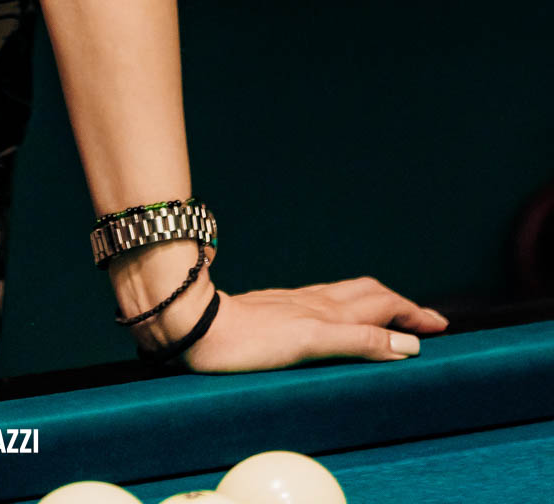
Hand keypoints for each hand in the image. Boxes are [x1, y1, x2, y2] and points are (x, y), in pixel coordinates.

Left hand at [183, 276, 448, 372]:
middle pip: (370, 294)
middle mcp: (317, 302)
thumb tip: (406, 345)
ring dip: (379, 302)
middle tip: (427, 321)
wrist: (199, 325)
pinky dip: (351, 307)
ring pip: (349, 295)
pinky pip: (328, 302)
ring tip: (395, 313)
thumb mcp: (311, 343)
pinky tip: (341, 314)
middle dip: (402, 305)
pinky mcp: (281, 309)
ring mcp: (298, 303)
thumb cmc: (249, 341)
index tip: (440, 326)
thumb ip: (359, 340)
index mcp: (329, 310)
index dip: (412, 315)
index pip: (383, 306)